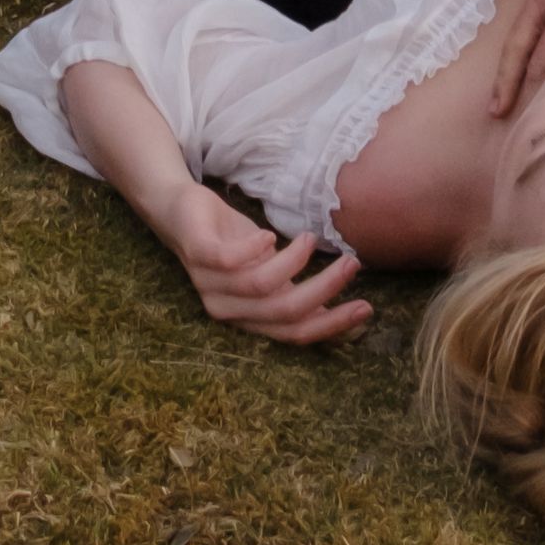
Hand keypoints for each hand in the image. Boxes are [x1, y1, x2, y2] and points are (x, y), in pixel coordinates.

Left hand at [167, 200, 369, 346]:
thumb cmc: (231, 245)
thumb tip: (341, 308)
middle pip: (284, 311)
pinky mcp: (198, 254)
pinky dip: (254, 248)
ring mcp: (210, 284)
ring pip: (262, 285)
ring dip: (294, 262)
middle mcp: (229, 310)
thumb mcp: (269, 271)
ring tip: (310, 238)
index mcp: (250, 319)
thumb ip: (295, 291)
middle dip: (324, 289)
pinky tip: (269, 234)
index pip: (294, 333)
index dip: (331, 324)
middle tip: (352, 264)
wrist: (178, 211)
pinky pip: (229, 260)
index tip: (366, 308)